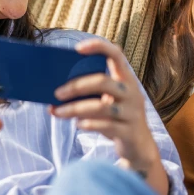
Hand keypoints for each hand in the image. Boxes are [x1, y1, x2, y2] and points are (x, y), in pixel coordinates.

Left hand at [50, 39, 157, 172]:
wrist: (138, 147)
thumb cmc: (117, 119)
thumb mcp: (108, 101)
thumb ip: (89, 94)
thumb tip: (55, 95)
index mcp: (126, 80)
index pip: (116, 54)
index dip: (99, 47)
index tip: (78, 48)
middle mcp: (132, 93)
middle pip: (103, 81)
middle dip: (76, 86)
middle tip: (57, 93)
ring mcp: (132, 112)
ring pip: (101, 106)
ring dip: (75, 108)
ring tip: (58, 112)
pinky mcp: (129, 131)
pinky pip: (106, 125)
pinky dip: (89, 124)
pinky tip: (77, 124)